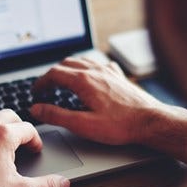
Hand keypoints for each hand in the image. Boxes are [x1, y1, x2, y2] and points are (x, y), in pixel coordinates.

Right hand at [30, 57, 186, 161]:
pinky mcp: (119, 75)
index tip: (35, 91)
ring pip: (82, 61)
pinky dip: (87, 67)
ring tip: (62, 80)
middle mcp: (95, 71)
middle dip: (52, 74)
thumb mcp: (83, 125)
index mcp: (84, 81)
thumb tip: (37, 108)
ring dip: (68, 68)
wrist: (150, 121)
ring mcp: (108, 71)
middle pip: (66, 64)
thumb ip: (57, 115)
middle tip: (46, 88)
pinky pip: (98, 63)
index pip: (54, 74)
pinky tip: (90, 75)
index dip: (41, 82)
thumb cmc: (120, 125)